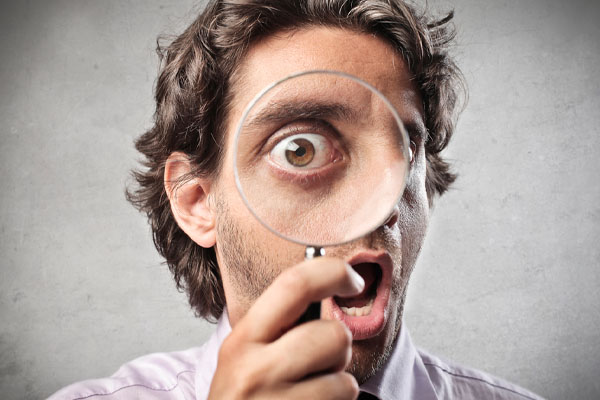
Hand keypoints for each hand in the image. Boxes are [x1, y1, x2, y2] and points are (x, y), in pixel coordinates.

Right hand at [208, 257, 364, 398]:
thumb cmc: (244, 399)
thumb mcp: (245, 357)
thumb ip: (279, 325)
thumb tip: (329, 282)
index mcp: (242, 341)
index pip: (295, 285)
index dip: (333, 273)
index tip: (352, 280)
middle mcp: (256, 372)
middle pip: (333, 335)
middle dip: (339, 347)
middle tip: (320, 363)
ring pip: (345, 380)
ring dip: (337, 387)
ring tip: (309, 396)